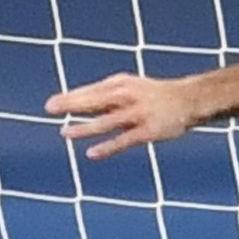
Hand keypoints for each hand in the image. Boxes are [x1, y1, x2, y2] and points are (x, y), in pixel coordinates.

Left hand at [46, 73, 200, 159]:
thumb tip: (77, 104)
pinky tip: (91, 154)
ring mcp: (138, 114)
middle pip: (94, 101)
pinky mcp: (147, 131)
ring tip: (64, 133)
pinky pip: (123, 140)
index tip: (50, 105)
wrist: (188, 100)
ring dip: (84, 128)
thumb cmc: (153, 95)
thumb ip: (106, 97)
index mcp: (121, 84)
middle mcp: (128, 96)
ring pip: (106, 122)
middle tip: (49, 108)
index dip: (70, 97)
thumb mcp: (130, 88)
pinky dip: (107, 147)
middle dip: (71, 105)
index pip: (91, 91)